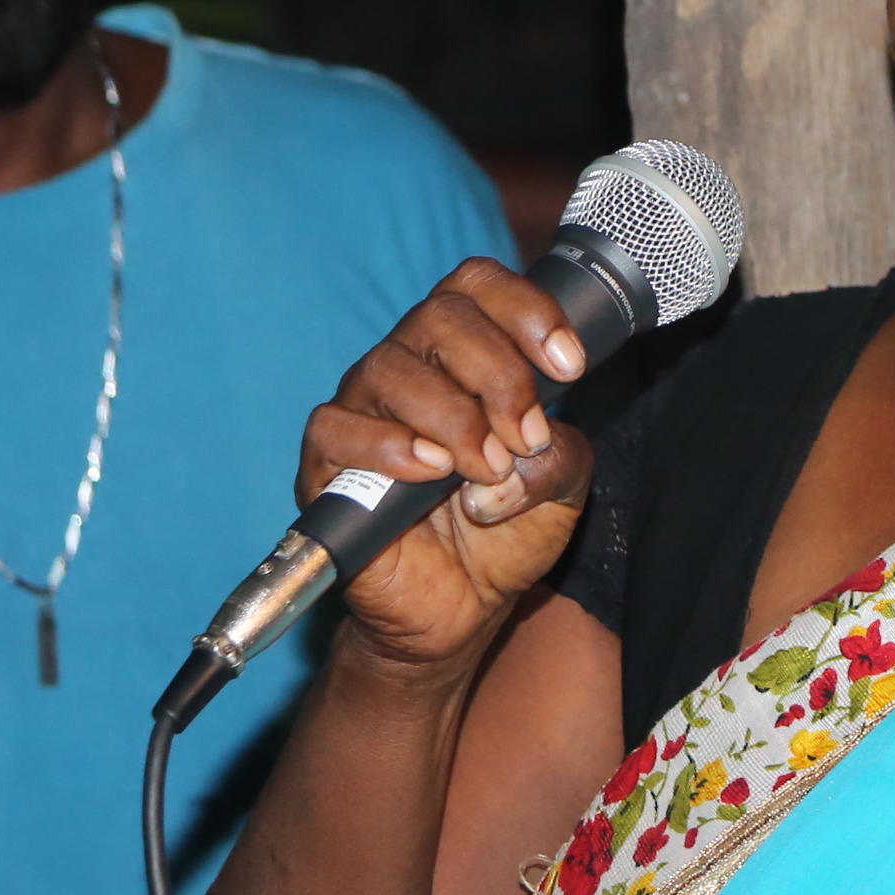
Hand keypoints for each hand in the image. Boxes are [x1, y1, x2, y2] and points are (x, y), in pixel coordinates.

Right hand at [300, 258, 597, 680]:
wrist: (461, 609)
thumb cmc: (505, 531)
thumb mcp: (564, 488)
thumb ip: (564, 453)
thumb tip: (518, 452)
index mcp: (464, 355)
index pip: (477, 285)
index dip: (525, 309)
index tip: (569, 366)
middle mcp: (408, 368)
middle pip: (439, 316)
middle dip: (498, 374)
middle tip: (523, 437)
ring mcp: (362, 412)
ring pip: (390, 368)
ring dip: (453, 418)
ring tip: (485, 471)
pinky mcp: (325, 465)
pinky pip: (335, 428)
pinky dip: (388, 446)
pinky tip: (429, 473)